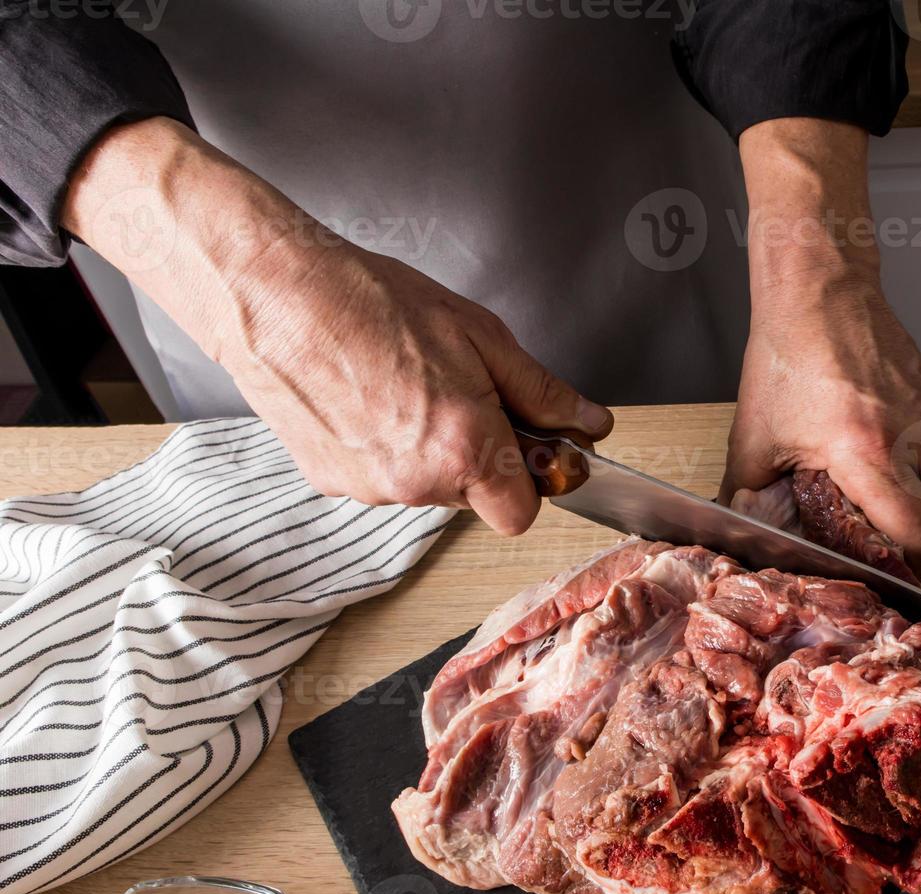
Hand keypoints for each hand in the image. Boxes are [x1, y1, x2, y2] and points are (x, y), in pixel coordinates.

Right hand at [62, 118, 611, 533]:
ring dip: (429, 448)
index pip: (521, 513)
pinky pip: (381, 475)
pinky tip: (367, 394)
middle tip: (457, 388)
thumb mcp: (480, 334)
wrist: (272, 294)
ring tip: (403, 383)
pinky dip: (384, 445)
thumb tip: (588, 422)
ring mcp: (368, 487)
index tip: (524, 444)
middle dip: (478, 454)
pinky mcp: (329, 480)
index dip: (529, 479)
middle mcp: (416, 481)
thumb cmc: (370, 302)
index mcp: (464, 447)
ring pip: (425, 486)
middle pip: (472, 495)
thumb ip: (543, 391)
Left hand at [722, 275, 920, 572]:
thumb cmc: (789, 357)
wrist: (821, 295)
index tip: (885, 570)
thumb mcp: (754, 438)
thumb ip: (748, 494)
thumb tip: (742, 529)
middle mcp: (913, 440)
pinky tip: (900, 477)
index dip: (909, 567)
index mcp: (866, 453)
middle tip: (890, 552)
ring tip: (893, 515)